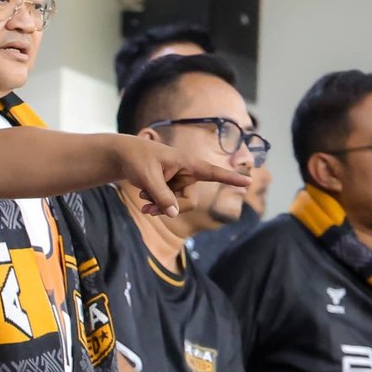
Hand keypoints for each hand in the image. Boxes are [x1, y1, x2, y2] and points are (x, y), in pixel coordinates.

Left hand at [114, 135, 250, 216]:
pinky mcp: (171, 188)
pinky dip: (157, 205)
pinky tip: (143, 200)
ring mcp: (179, 181)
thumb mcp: (147, 176)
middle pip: (189, 200)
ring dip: (160, 206)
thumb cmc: (136, 159)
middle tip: (148, 210)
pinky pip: (170, 204)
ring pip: (178, 205)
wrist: (122, 156)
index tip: (249, 180)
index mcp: (187, 162)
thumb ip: (161, 195)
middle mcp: (187, 172)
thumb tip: (173, 214)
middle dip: (170, 207)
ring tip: (142, 201)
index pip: (212, 172)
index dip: (230, 178)